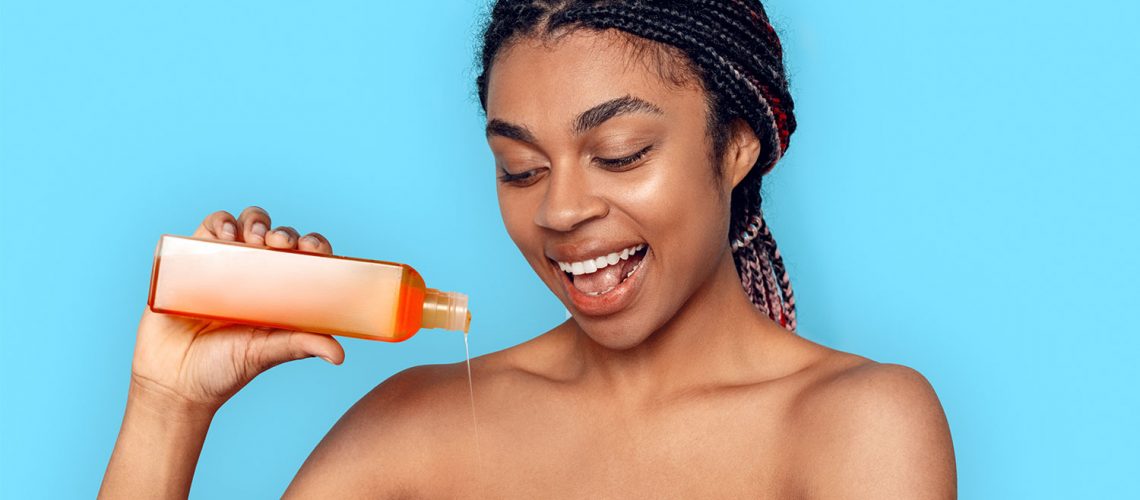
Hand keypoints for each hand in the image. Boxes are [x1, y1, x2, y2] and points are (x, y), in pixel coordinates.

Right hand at [129, 206, 344, 415]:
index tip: (311, 248)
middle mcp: (256, 274)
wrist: (174, 381)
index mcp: (281, 292)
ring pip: (245, 225)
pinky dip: (219, 222)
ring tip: (252, 238)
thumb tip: (339, 355)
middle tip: (278, 244)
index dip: (312, 245)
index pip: (305, 257)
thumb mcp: (267, 353)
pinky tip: (224, 234)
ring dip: (254, 221)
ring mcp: (224, 265)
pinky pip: (208, 229)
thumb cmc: (224, 368)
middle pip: (276, 236)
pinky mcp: (192, 262)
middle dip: (282, 232)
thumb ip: (300, 346)